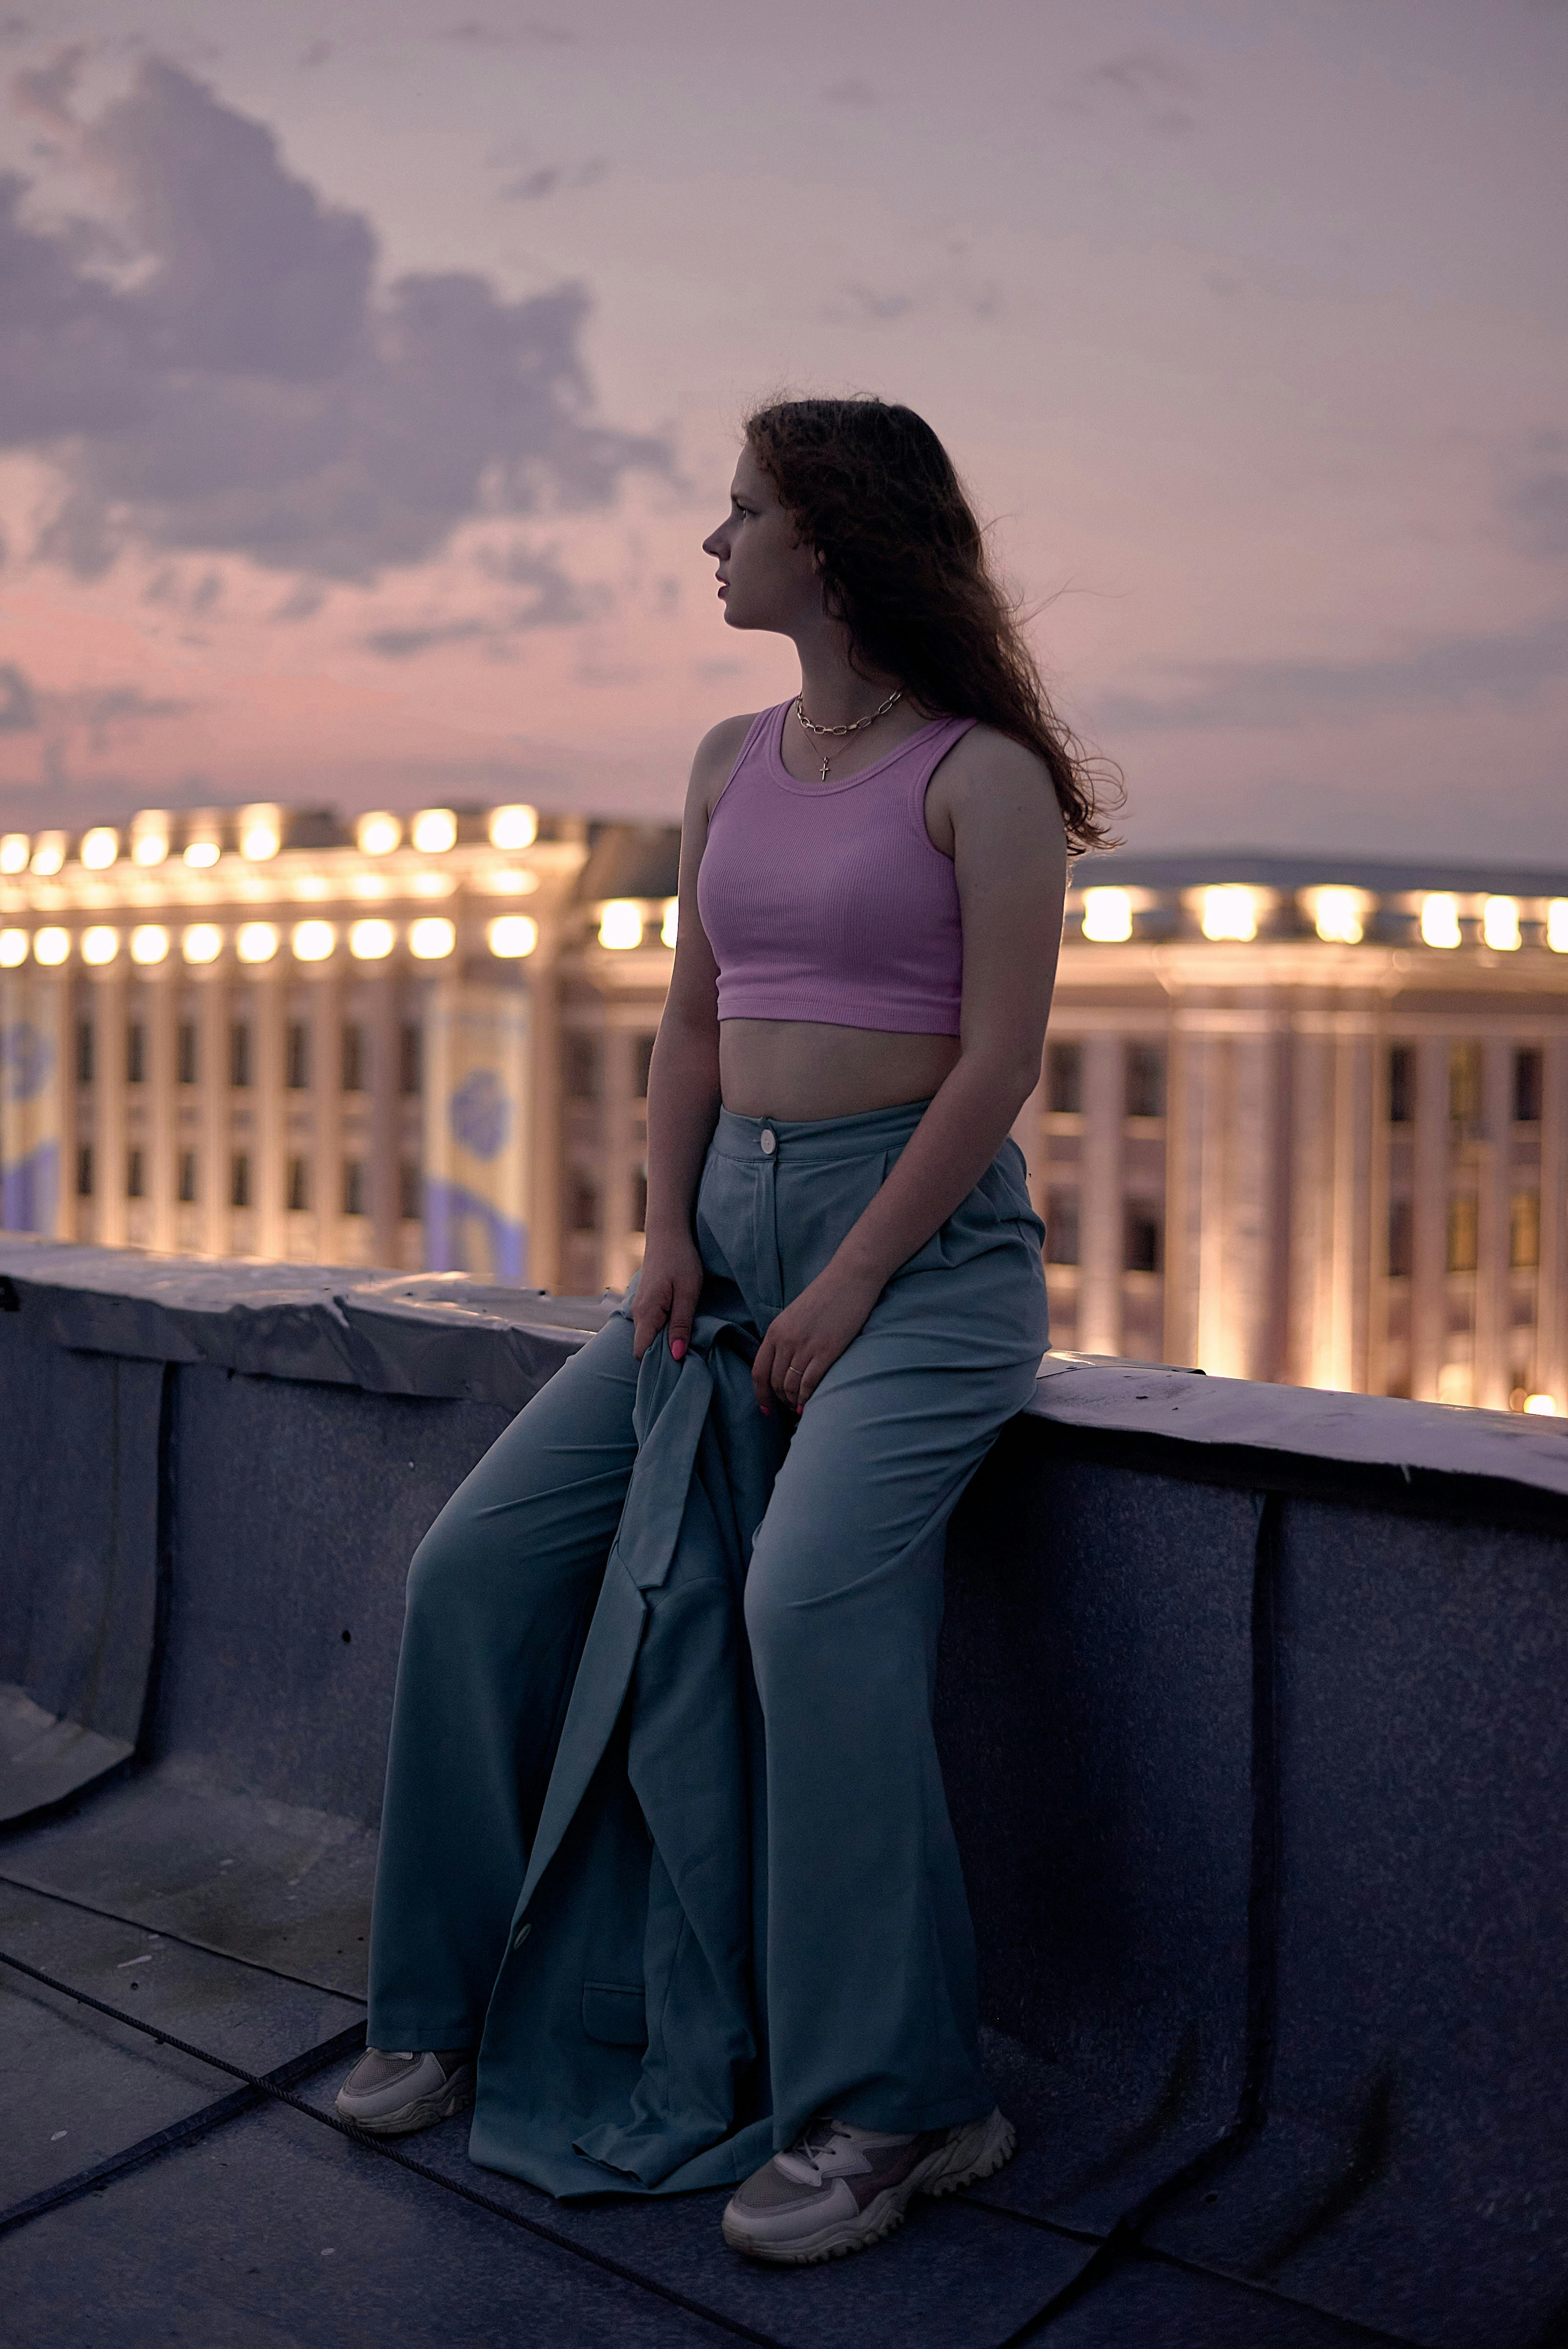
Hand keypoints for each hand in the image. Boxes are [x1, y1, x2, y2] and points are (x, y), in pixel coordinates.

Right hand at [632, 1229, 703, 1363]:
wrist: (668, 1234)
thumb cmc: (681, 1260)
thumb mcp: (688, 1293)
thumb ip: (681, 1325)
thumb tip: (676, 1356)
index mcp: (646, 1314)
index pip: (641, 1353)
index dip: (658, 1365)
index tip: (680, 1368)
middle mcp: (638, 1315)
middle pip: (645, 1349)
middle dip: (664, 1358)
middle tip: (689, 1360)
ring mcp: (641, 1310)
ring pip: (650, 1339)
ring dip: (666, 1345)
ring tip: (687, 1345)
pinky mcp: (647, 1305)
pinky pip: (652, 1328)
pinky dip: (665, 1334)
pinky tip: (681, 1331)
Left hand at [751, 1261, 882, 1414]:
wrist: (850, 1278)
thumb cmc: (825, 1296)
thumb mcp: (794, 1315)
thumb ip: (785, 1337)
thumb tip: (783, 1365)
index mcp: (775, 1331)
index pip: (759, 1371)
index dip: (760, 1394)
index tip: (765, 1408)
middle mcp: (786, 1340)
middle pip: (774, 1382)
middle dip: (780, 1400)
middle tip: (789, 1408)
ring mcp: (805, 1346)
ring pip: (791, 1386)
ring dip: (794, 1402)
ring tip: (801, 1408)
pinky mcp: (826, 1351)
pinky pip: (810, 1384)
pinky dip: (808, 1399)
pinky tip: (811, 1404)